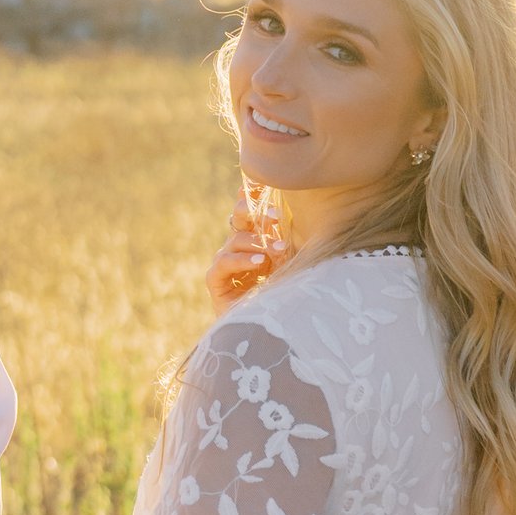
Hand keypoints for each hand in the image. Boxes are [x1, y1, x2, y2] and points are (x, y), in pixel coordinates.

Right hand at [207, 184, 287, 310]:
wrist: (266, 331)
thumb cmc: (282, 295)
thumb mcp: (289, 265)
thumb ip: (287, 243)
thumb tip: (299, 218)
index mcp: (254, 239)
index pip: (250, 211)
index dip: (252, 195)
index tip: (262, 183)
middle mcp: (237, 247)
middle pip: (237, 218)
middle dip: (253, 212)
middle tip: (277, 215)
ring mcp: (225, 263)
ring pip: (235, 240)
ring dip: (257, 242)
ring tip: (279, 249)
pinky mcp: (216, 281)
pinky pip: (224, 264)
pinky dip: (242, 260)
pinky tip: (260, 261)